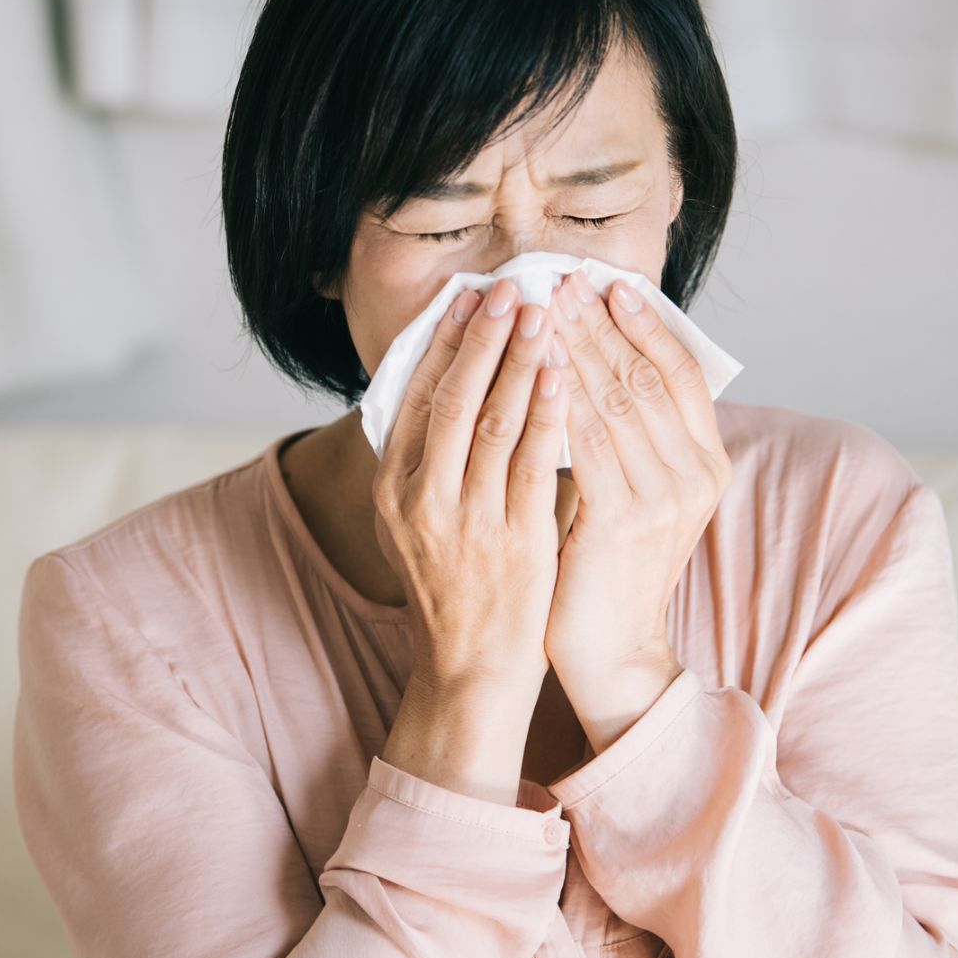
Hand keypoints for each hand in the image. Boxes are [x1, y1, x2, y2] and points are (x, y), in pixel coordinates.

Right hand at [371, 277, 574, 800]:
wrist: (471, 669)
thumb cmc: (456, 588)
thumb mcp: (419, 523)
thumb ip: (434, 462)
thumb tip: (457, 386)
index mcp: (394, 490)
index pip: (416, 399)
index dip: (443, 344)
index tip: (468, 300)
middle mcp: (422, 501)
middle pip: (452, 399)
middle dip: (482, 338)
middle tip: (509, 289)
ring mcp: (467, 521)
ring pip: (493, 422)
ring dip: (519, 360)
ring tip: (542, 314)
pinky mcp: (515, 540)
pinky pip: (534, 462)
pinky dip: (548, 412)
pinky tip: (564, 374)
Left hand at [542, 268, 732, 749]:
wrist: (610, 651)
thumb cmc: (608, 568)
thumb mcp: (633, 492)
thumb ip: (629, 436)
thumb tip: (590, 359)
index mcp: (707, 463)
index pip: (680, 372)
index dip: (644, 323)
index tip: (605, 283)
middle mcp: (695, 475)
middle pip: (644, 376)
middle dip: (598, 323)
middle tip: (559, 278)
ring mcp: (663, 498)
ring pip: (613, 400)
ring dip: (573, 347)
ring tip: (538, 306)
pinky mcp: (622, 519)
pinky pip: (586, 441)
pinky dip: (560, 398)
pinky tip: (534, 366)